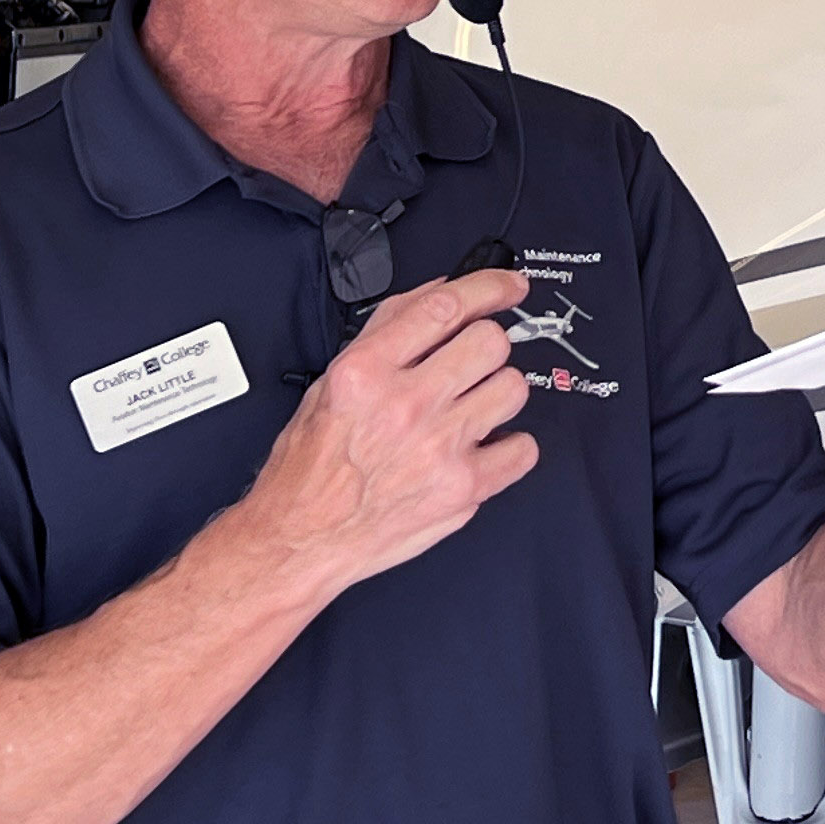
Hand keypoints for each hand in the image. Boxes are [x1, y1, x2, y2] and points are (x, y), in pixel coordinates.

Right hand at [236, 269, 536, 592]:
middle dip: (487, 346)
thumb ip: (387, 332)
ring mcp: (438, 447)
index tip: (508, 288)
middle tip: (474, 363)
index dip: (489, 287)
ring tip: (473, 408)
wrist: (301, 536)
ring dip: (498, 392)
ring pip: (512, 389)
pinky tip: (485, 446)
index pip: (445, 307)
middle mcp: (405, 405)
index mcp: (367, 371)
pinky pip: (523, 449)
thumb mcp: (331, 381)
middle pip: (490, 343)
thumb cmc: (311, 465)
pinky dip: (511, 447)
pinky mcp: (461, 489)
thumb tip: (440, 293)